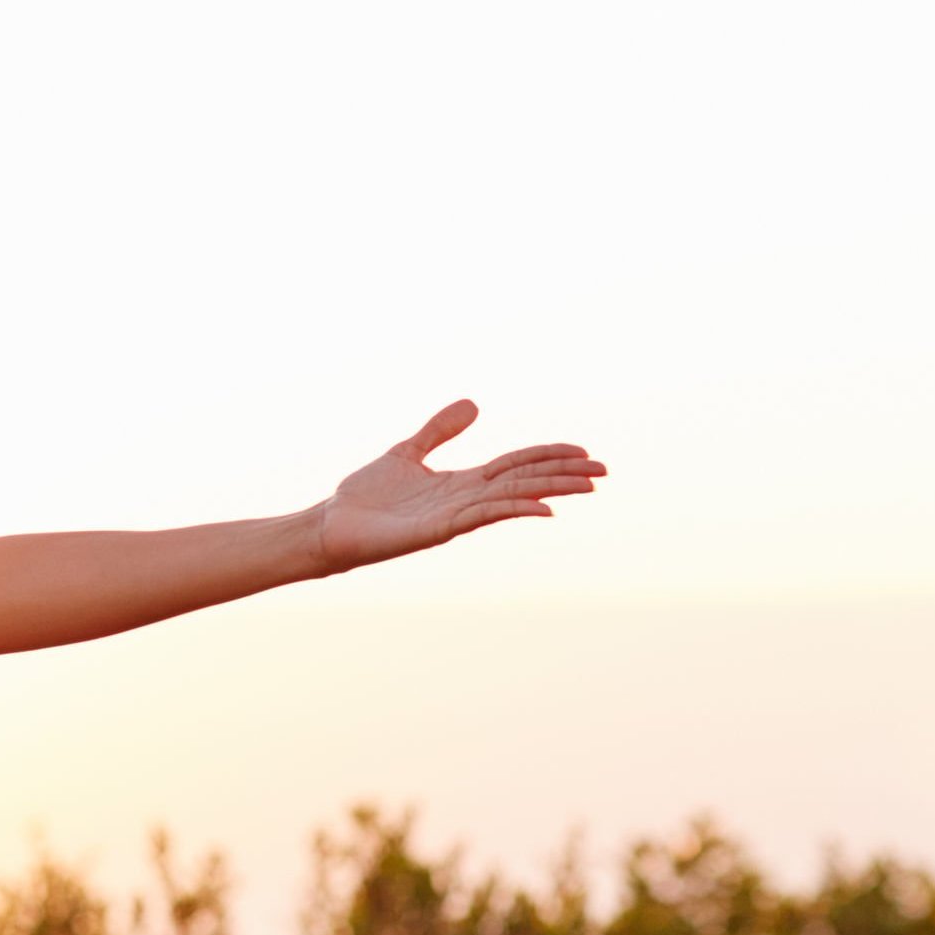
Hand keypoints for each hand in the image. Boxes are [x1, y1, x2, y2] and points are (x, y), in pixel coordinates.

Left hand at [304, 399, 604, 577]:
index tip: (584, 452)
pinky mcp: (437, 530)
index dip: (549, 457)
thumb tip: (474, 404)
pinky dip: (513, 510)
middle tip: (603, 472)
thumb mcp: (407, 451)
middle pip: (524, 481)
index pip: (516, 465)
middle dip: (562, 475)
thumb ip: (440, 431)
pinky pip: (481, 517)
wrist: (331, 525)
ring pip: (511, 498)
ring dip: (550, 490)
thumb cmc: (365, 496)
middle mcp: (465, 499)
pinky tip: (542, 509)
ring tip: (586, 487)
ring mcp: (454, 516)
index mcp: (461, 482)